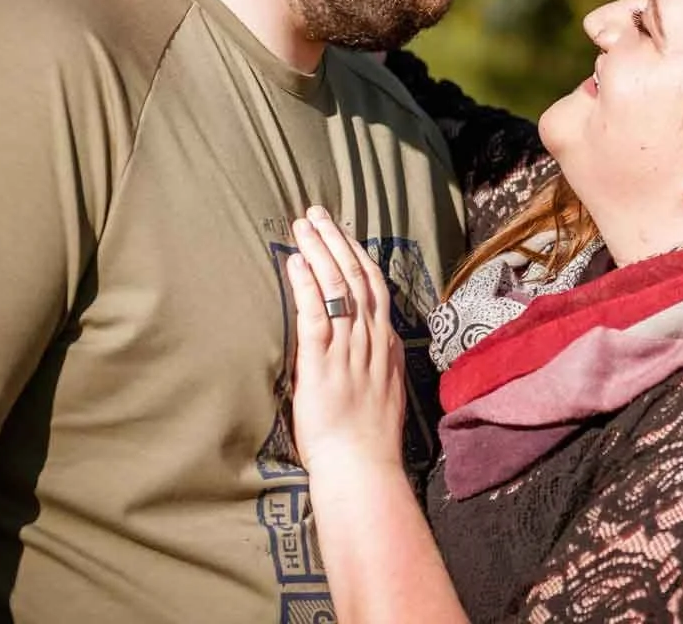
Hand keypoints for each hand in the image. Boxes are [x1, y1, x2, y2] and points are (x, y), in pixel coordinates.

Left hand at [284, 206, 405, 477]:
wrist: (365, 468)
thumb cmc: (370, 441)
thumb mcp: (384, 392)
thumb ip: (378, 363)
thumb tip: (372, 347)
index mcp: (386, 345)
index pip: (374, 287)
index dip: (356, 255)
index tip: (341, 232)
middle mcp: (372, 340)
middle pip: (357, 277)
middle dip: (337, 241)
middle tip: (317, 213)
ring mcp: (349, 350)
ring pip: (338, 287)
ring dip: (320, 251)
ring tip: (303, 225)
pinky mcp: (324, 364)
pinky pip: (316, 315)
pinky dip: (306, 284)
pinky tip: (296, 262)